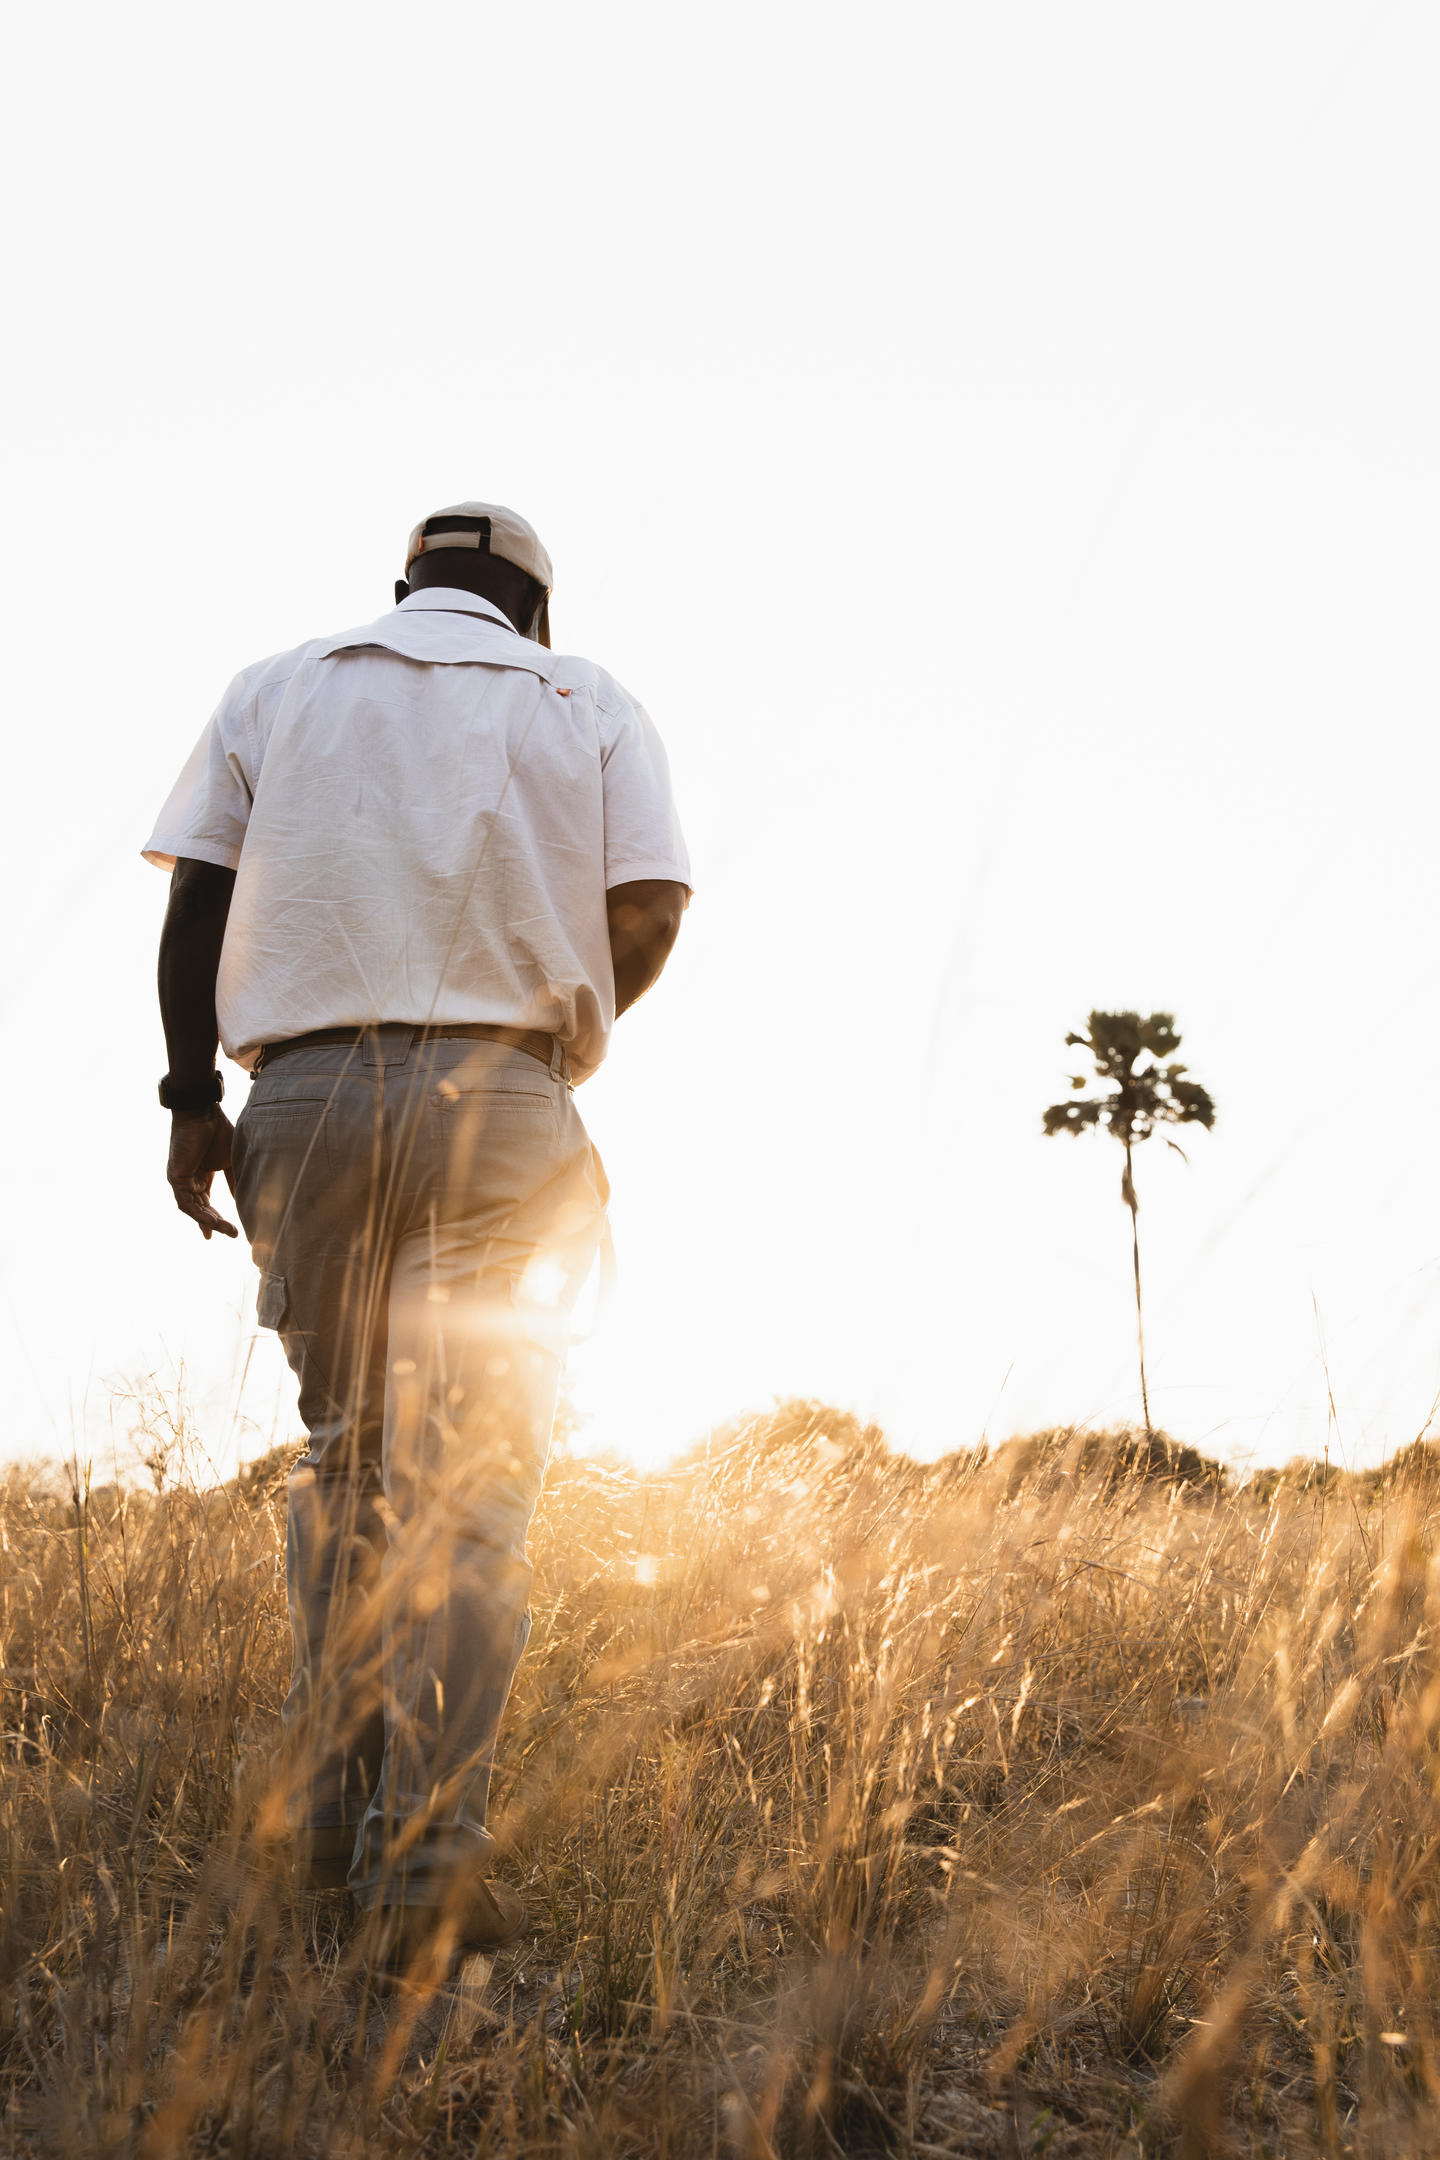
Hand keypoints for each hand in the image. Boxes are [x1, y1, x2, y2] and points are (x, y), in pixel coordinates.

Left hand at [167, 1107, 238, 1239]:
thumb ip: (233, 1181)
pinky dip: (198, 1214)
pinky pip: (185, 1203)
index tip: (227, 1232)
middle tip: (232, 1233)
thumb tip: (241, 1199)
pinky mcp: (176, 1178)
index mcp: (201, 1176)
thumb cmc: (218, 1132)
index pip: (206, 1203)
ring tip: (227, 1230)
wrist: (203, 1114)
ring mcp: (181, 1180)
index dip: (214, 1219)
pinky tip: (212, 1221)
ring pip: (193, 1209)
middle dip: (215, 1223)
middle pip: (200, 1209)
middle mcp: (189, 1180)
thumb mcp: (230, 1161)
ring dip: (209, 1221)